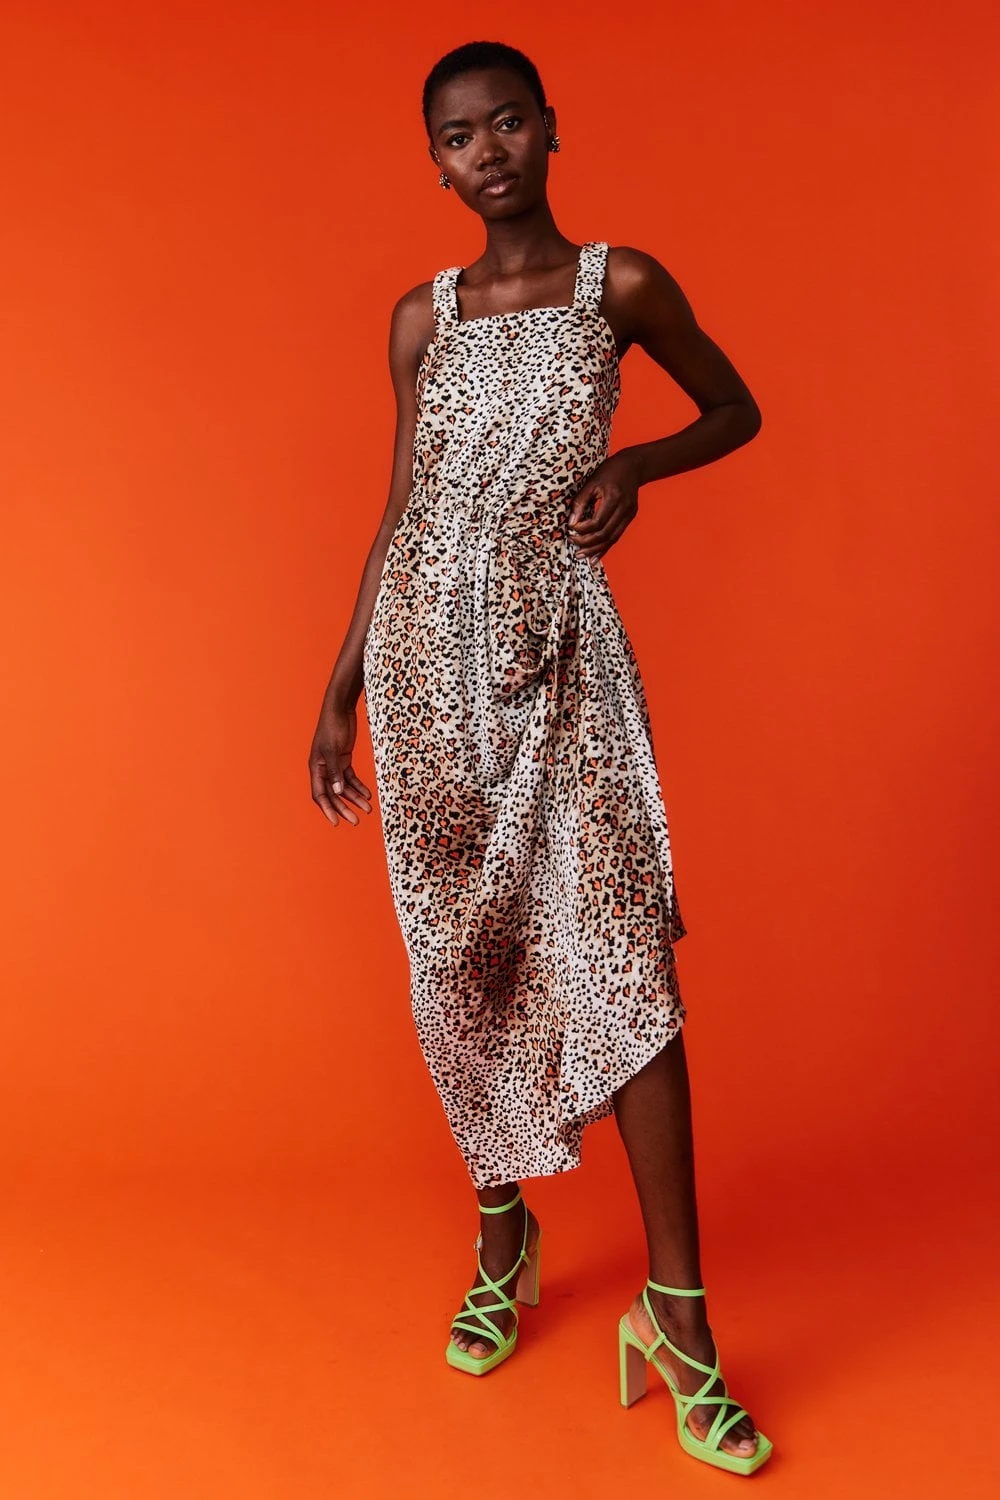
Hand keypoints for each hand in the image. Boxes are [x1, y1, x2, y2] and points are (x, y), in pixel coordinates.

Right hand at [309, 700, 372, 826]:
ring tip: (368, 809)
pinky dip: (359, 787)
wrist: (340, 709)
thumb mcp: (333, 749)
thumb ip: (335, 771)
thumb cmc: (332, 726)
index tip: (337, 822)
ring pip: (344, 788)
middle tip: (356, 820)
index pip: (319, 794)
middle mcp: (323, 769)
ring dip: (355, 799)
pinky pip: (351, 778)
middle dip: (344, 808)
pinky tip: (367, 795)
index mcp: (316, 767)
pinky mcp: (344, 759)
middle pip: (333, 794)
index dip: (328, 809)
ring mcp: (334, 765)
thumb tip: (337, 792)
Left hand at [567, 451, 640, 558]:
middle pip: (605, 534)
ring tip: (581, 556)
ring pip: (612, 539)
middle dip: (587, 543)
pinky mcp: (630, 517)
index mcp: (614, 497)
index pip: (597, 522)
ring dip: (595, 549)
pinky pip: (616, 536)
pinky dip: (605, 547)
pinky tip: (595, 557)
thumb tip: (571, 522)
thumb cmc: (609, 471)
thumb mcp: (591, 482)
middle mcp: (624, 508)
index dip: (582, 529)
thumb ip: (581, 501)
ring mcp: (630, 514)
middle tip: (573, 544)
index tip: (571, 529)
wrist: (633, 466)